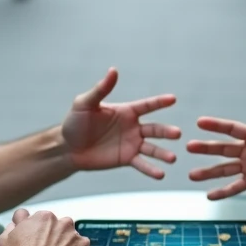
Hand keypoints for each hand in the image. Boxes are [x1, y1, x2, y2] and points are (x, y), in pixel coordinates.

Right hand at [0, 208, 92, 245]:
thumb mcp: (5, 238)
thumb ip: (13, 227)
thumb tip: (16, 222)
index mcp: (46, 217)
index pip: (46, 221)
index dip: (41, 233)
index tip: (38, 243)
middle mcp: (65, 224)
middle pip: (63, 230)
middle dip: (57, 240)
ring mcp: (78, 241)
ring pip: (76, 244)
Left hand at [62, 68, 180, 178]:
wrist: (68, 148)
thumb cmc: (75, 122)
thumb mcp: (85, 104)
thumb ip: (101, 89)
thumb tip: (113, 70)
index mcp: (126, 111)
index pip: (147, 105)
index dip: (159, 102)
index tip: (173, 99)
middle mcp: (133, 127)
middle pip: (155, 129)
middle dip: (166, 132)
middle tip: (177, 134)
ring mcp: (131, 144)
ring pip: (152, 148)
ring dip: (163, 153)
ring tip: (173, 158)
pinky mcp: (126, 159)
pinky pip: (142, 164)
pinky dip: (151, 170)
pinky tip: (161, 175)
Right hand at [187, 102, 245, 199]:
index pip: (233, 129)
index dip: (217, 126)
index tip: (200, 122)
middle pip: (223, 148)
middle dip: (206, 148)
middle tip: (189, 147)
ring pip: (224, 169)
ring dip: (208, 172)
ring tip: (192, 175)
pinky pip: (234, 187)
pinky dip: (222, 192)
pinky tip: (209, 196)